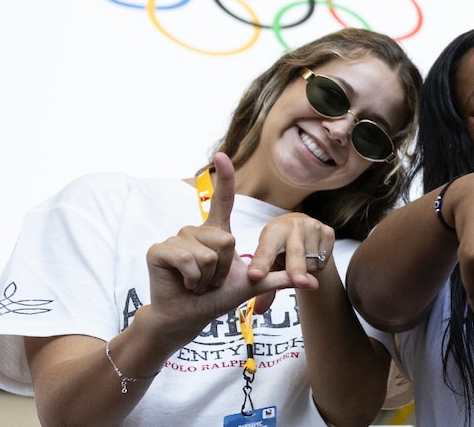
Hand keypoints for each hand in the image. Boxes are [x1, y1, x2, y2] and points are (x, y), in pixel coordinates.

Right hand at [144, 153, 294, 340]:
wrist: (188, 318)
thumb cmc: (217, 299)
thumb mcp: (253, 285)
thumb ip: (281, 278)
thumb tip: (314, 282)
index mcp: (216, 232)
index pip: (223, 200)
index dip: (224, 178)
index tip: (222, 155)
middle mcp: (196, 230)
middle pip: (226, 240)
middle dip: (224, 270)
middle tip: (211, 281)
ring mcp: (176, 238)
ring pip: (207, 253)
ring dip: (207, 278)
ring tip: (197, 284)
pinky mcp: (159, 250)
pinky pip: (187, 259)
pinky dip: (192, 280)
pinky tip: (186, 285)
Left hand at [246, 212, 334, 290]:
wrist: (299, 226)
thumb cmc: (279, 248)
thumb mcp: (269, 262)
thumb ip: (265, 284)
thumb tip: (258, 310)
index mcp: (272, 232)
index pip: (265, 251)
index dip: (260, 264)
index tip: (255, 276)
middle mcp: (293, 226)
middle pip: (295, 253)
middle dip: (296, 268)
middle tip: (298, 282)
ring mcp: (313, 227)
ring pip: (312, 261)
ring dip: (306, 272)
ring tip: (299, 265)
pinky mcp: (328, 232)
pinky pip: (324, 260)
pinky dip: (318, 266)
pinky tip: (312, 258)